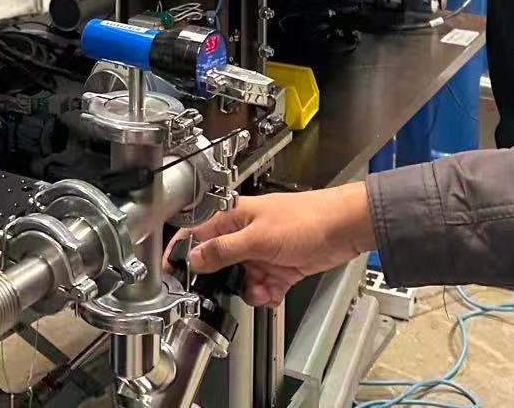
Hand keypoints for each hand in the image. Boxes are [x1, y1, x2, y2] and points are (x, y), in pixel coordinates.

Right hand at [173, 184, 374, 307]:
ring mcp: (261, 254)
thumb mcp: (259, 237)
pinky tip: (274, 292)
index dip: (181, 252)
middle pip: (218, 264)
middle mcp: (244, 236)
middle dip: (222, 282)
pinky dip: (266, 295)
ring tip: (261, 289)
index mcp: (233, 218)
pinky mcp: (279, 269)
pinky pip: (262, 289)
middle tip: (225, 291)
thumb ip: (224, 249)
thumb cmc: (307, 219)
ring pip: (240, 282)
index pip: (197, 235)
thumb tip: (194, 258)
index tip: (169, 273)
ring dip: (248, 291)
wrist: (345, 229)